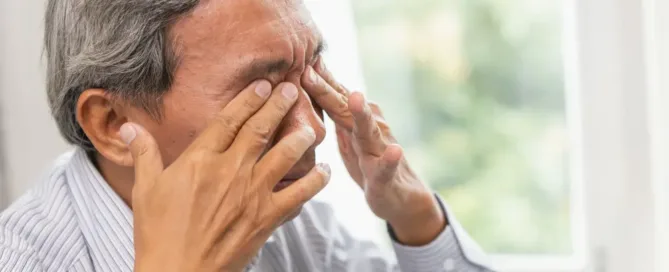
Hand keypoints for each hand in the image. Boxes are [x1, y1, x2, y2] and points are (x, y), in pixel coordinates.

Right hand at [125, 81, 330, 271]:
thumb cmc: (158, 234)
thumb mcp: (145, 190)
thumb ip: (144, 154)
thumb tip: (129, 128)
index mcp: (200, 160)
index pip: (229, 119)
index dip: (248, 99)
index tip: (263, 84)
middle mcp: (230, 171)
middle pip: (260, 129)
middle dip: (278, 106)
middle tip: (293, 90)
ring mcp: (251, 194)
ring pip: (284, 155)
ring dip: (300, 137)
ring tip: (311, 127)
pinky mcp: (266, 218)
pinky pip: (298, 194)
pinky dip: (314, 182)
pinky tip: (324, 172)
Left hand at [301, 61, 445, 245]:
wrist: (401, 195)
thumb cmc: (369, 162)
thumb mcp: (348, 134)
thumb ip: (335, 110)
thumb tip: (308, 84)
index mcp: (354, 120)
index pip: (333, 95)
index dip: (315, 78)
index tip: (296, 58)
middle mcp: (369, 128)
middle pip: (345, 107)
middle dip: (327, 89)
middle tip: (309, 70)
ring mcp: (380, 149)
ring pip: (370, 130)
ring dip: (363, 114)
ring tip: (356, 98)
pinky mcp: (387, 174)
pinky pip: (388, 167)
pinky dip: (391, 159)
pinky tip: (394, 151)